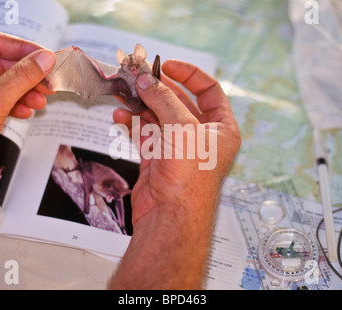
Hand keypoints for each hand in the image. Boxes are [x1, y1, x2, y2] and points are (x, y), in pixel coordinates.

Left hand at [0, 31, 55, 205]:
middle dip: (27, 76)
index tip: (46, 58)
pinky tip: (25, 112)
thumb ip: (22, 77)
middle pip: (0, 63)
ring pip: (1, 82)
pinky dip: (14, 104)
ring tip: (40, 102)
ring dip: (24, 91)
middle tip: (48, 84)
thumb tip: (45, 59)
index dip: (23, 49)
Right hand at [109, 60, 239, 288]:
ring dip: (141, 103)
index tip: (166, 65)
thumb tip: (147, 80)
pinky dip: (132, 122)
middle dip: (158, 88)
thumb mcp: (182, 127)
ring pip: (158, 116)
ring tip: (124, 91)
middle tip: (138, 75)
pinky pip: (144, 132)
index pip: (209, 90)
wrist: (170, 217)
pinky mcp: (158, 158)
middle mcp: (201, 136)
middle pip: (179, 101)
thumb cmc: (190, 176)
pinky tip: (120, 115)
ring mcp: (178, 147)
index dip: (189, 74)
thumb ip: (163, 99)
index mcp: (221, 128)